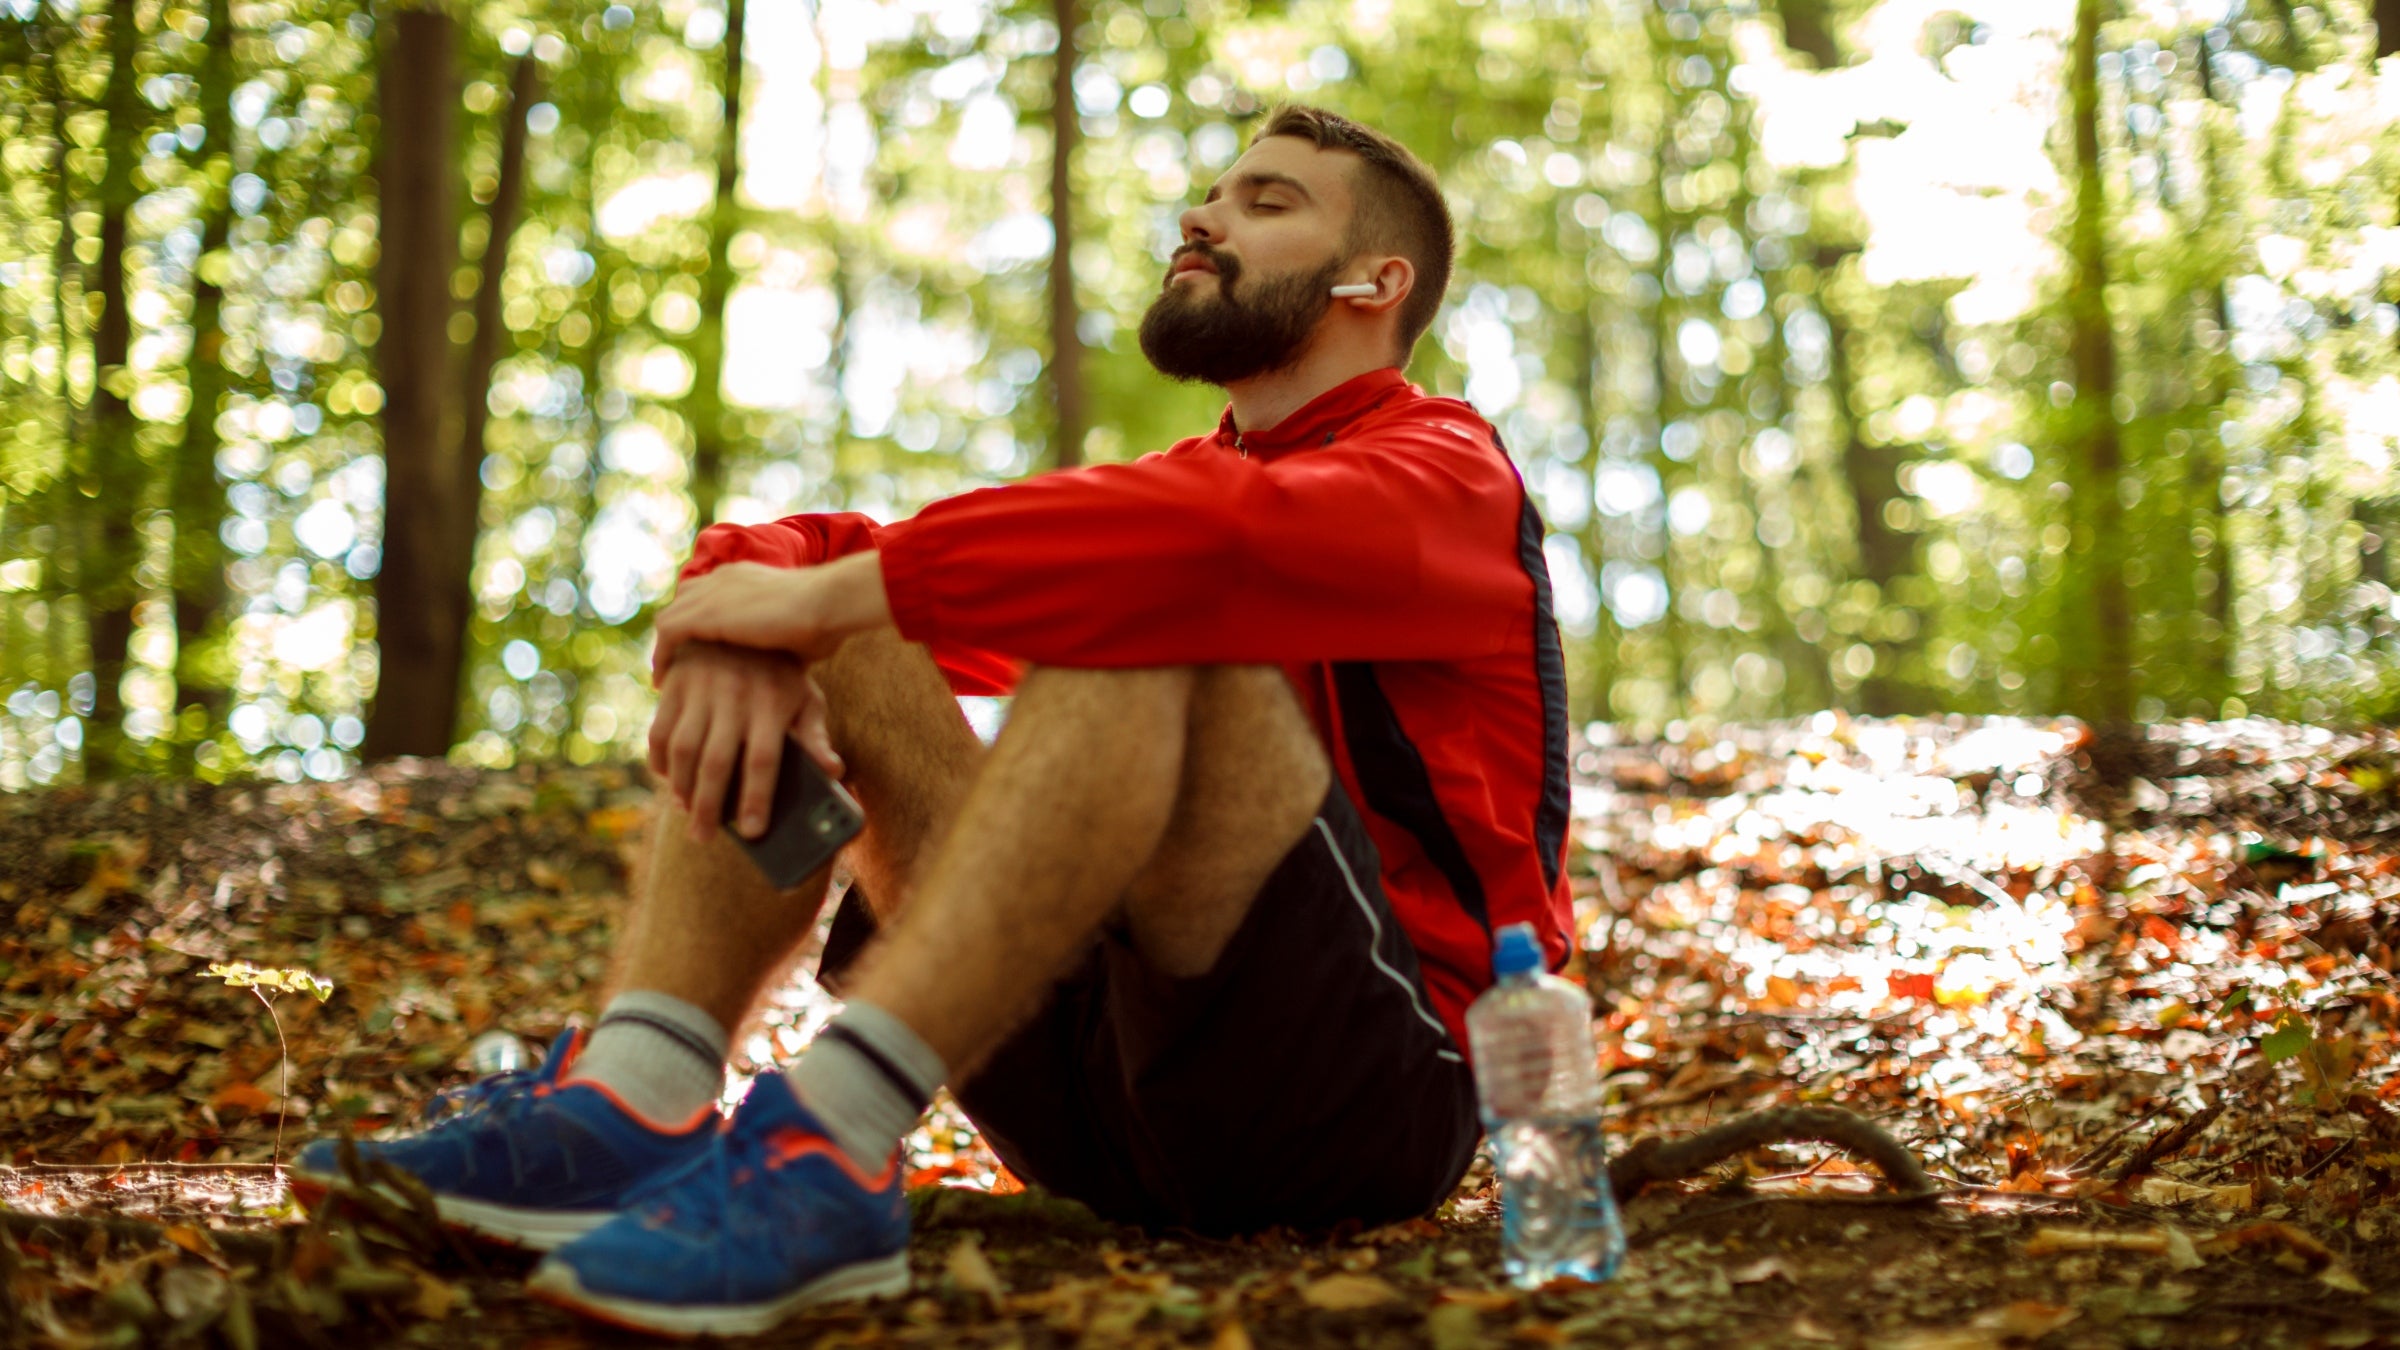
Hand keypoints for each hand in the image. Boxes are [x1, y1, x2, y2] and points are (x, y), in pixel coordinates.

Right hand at [646, 641, 842, 841]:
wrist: (742, 625)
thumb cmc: (781, 676)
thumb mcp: (805, 698)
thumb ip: (815, 735)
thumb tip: (833, 771)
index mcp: (773, 702)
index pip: (763, 760)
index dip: (757, 799)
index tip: (753, 833)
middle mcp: (735, 694)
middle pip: (717, 762)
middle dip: (709, 807)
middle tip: (703, 837)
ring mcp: (701, 687)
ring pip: (683, 750)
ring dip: (681, 788)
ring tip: (687, 812)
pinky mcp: (675, 683)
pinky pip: (659, 730)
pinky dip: (659, 761)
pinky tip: (668, 780)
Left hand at [651, 553, 891, 681]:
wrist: (829, 603)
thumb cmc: (827, 621)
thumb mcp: (800, 630)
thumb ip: (783, 642)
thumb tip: (789, 669)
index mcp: (747, 577)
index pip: (709, 593)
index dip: (700, 621)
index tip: (699, 651)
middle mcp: (724, 577)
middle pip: (683, 601)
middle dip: (676, 632)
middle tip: (676, 664)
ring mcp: (713, 592)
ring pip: (670, 618)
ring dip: (665, 647)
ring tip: (666, 678)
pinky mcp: (706, 613)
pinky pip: (668, 634)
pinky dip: (663, 657)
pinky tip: (665, 682)